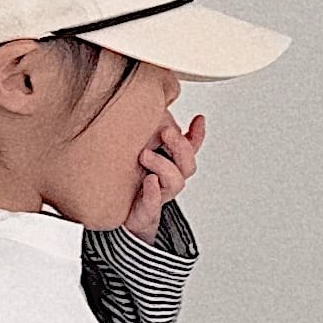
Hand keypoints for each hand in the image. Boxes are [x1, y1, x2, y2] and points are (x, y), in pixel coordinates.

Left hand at [125, 109, 204, 239]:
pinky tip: (148, 181)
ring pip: (174, 182)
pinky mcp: (147, 209)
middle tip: (166, 131)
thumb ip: (152, 133)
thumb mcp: (142, 152)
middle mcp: (169, 178)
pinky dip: (153, 191)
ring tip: (145, 154)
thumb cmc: (133, 181)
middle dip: (180, 146)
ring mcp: (160, 193)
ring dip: (163, 166)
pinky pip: (153, 201)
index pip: (190, 148)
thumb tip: (157, 106)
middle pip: (187, 164)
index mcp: (171, 164)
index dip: (197, 135)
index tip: (198, 119)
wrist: (124, 216)